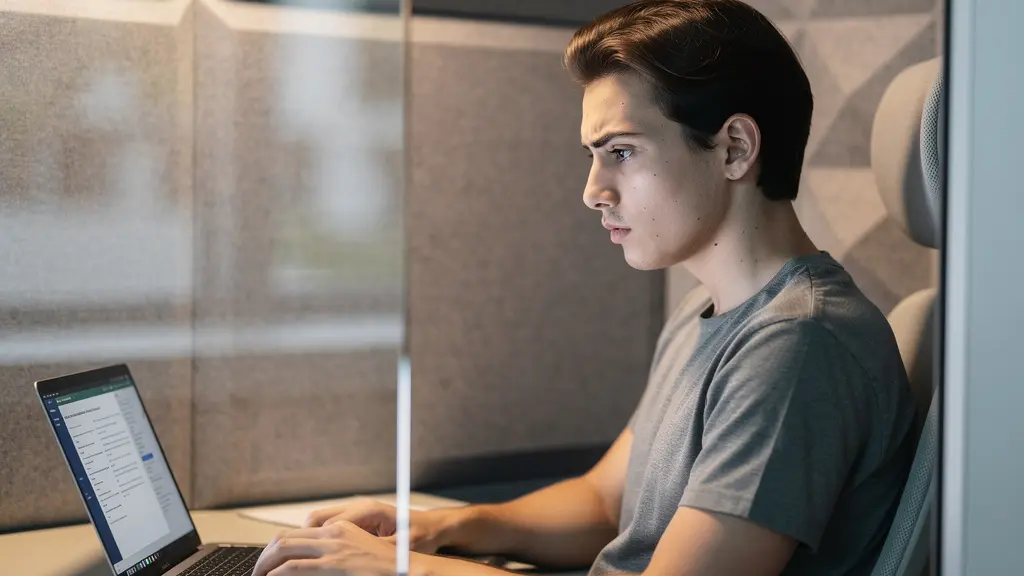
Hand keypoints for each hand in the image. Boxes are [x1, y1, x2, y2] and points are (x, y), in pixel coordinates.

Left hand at [251, 521, 398, 575]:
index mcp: (340, 526)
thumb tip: (312, 563)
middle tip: (257, 572)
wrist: (409, 568)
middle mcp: (335, 531)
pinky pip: (295, 567)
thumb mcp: (359, 551)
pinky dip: (277, 573)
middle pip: (285, 537)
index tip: (268, 562)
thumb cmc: (389, 565)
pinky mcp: (335, 564)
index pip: (297, 532)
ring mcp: (334, 547)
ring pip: (285, 549)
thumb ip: (336, 551)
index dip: (275, 547)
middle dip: (265, 556)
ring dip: (265, 564)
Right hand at [303, 498, 450, 554]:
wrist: (433, 526)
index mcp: (368, 512)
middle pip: (315, 519)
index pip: (326, 525)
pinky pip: (328, 525)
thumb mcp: (399, 549)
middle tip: (280, 560)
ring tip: (291, 558)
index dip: (307, 543)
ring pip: (318, 521)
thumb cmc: (420, 537)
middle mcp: (359, 508)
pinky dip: (316, 537)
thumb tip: (350, 560)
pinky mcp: (357, 519)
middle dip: (296, 539)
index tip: (291, 561)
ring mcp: (356, 512)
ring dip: (304, 538)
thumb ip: (375, 552)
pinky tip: (312, 554)